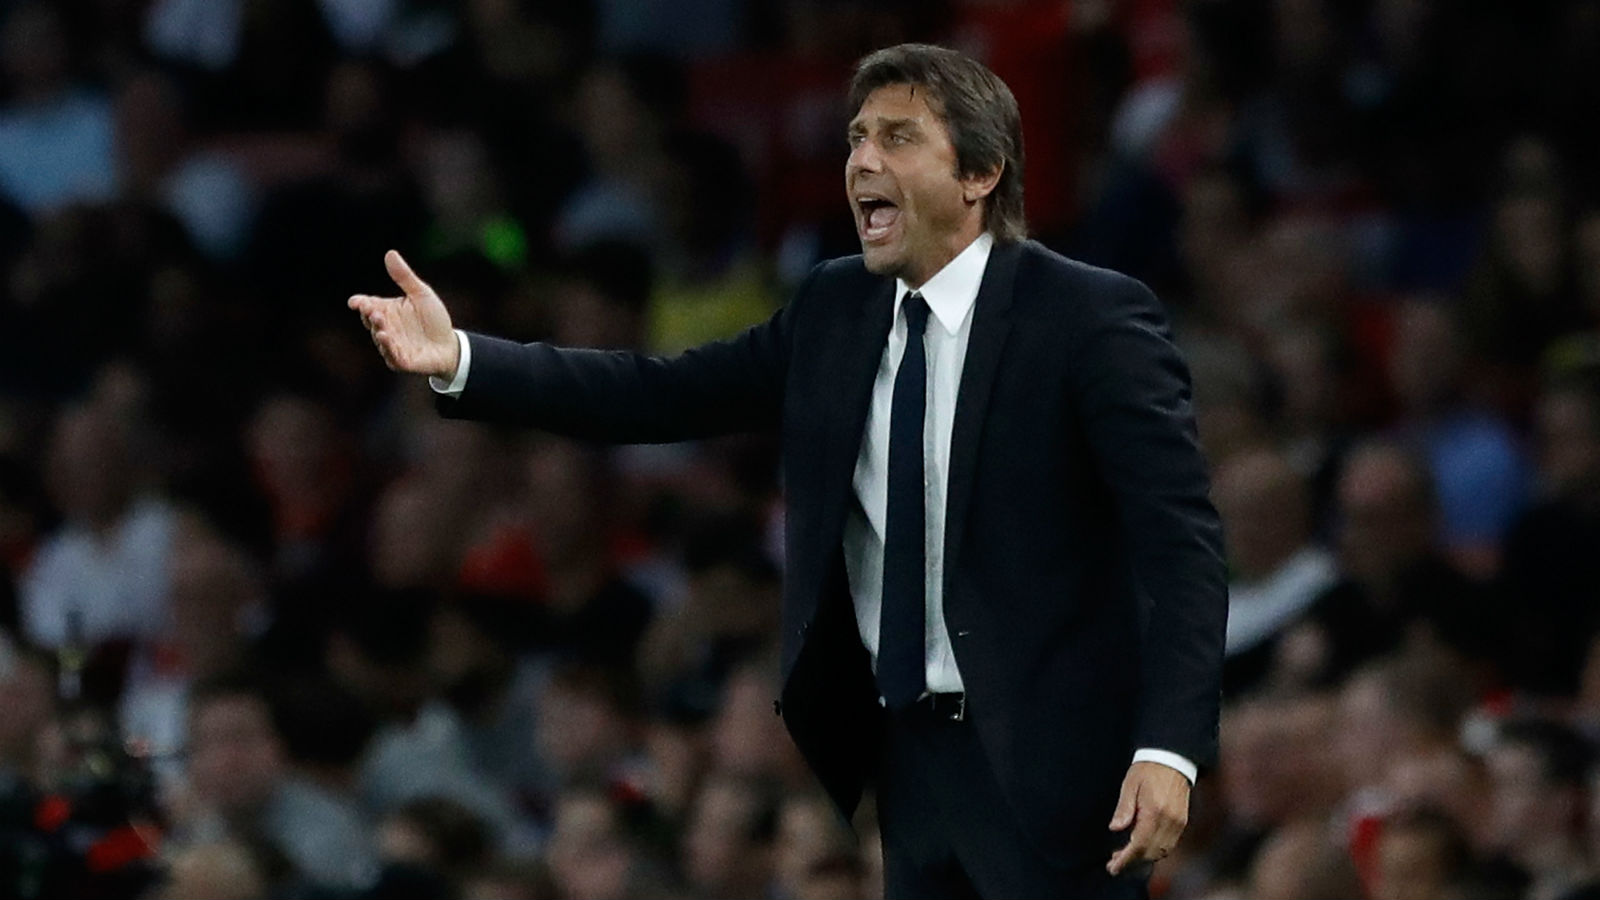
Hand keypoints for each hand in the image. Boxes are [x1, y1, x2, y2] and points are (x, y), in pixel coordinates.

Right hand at [348, 250, 458, 378]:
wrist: (450, 344)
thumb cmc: (434, 318)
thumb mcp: (421, 294)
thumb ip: (405, 277)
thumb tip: (390, 253)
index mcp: (387, 311)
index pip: (368, 305)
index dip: (360, 304)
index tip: (356, 302)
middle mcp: (386, 327)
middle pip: (371, 321)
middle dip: (370, 316)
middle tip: (372, 310)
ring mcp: (391, 345)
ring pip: (380, 339)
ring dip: (379, 331)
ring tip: (381, 325)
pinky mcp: (401, 361)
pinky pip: (391, 356)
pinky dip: (388, 348)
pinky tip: (386, 338)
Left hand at [1106, 761, 1189, 875]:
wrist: (1172, 760)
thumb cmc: (1148, 770)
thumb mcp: (1130, 784)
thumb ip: (1124, 808)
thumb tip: (1115, 828)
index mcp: (1155, 811)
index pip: (1139, 844)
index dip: (1126, 859)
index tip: (1113, 867)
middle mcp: (1170, 821)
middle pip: (1151, 853)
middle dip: (1132, 861)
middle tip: (1114, 862)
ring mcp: (1178, 823)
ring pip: (1161, 852)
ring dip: (1144, 858)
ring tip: (1125, 855)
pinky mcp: (1182, 822)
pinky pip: (1169, 845)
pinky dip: (1155, 850)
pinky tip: (1142, 847)